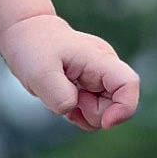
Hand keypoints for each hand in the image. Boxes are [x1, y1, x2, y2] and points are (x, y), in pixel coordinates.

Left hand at [0, 15, 139, 131]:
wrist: (27, 36)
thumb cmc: (34, 48)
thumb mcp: (40, 74)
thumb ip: (60, 96)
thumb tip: (74, 108)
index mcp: (99, 59)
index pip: (129, 83)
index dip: (125, 108)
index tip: (105, 122)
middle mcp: (105, 67)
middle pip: (118, 104)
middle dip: (94, 113)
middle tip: (69, 99)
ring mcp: (99, 77)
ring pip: (106, 111)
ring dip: (85, 114)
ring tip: (62, 97)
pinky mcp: (91, 86)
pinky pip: (94, 110)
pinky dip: (80, 113)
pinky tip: (64, 100)